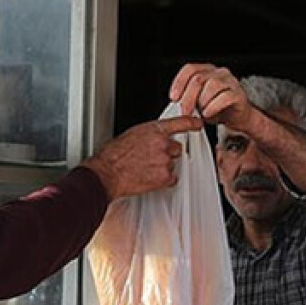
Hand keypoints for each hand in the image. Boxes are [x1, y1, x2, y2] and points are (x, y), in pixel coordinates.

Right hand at [83, 115, 201, 199]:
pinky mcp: (165, 176)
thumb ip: (148, 135)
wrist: (107, 173)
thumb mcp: (131, 135)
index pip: (179, 123)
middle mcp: (162, 143)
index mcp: (154, 130)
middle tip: (151, 159)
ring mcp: (165, 159)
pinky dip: (163, 181)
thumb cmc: (113, 155)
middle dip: (168, 154)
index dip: (191, 123)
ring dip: (163, 168)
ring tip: (145, 170)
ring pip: (173, 164)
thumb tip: (154, 139)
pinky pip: (172, 179)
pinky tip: (148, 178)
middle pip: (177, 149)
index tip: (198, 124)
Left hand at [170, 63, 255, 131]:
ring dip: (202, 102)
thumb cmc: (217, 109)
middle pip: (198, 79)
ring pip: (212, 85)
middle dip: (188, 98)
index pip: (190, 69)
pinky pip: (225, 97)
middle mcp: (219, 73)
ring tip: (201, 112)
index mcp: (207, 71)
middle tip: (185, 111)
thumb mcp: (198, 102)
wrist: (238, 118)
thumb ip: (188, 98)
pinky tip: (208, 114)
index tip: (173, 97)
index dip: (179, 82)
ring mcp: (231, 82)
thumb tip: (176, 102)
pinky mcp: (239, 94)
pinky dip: (213, 107)